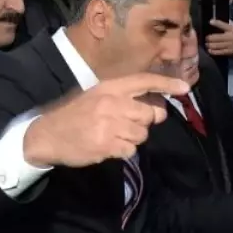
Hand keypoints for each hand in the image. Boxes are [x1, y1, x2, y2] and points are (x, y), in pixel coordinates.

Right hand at [23, 73, 188, 167]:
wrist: (47, 135)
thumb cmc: (76, 115)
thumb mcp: (98, 96)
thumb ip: (125, 99)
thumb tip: (157, 108)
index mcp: (110, 87)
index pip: (145, 81)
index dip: (167, 84)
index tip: (185, 88)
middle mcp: (112, 103)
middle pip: (149, 114)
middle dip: (144, 122)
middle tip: (127, 124)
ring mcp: (109, 124)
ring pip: (142, 134)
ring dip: (133, 138)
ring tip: (114, 136)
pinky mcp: (106, 144)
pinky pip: (131, 150)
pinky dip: (123, 151)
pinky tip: (108, 146)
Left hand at [205, 19, 232, 56]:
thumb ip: (225, 24)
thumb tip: (214, 20)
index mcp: (232, 29)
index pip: (223, 25)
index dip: (216, 23)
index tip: (210, 22)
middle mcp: (231, 37)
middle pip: (216, 37)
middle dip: (209, 38)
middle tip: (206, 38)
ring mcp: (230, 45)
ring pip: (216, 45)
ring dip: (209, 45)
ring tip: (206, 44)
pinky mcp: (229, 52)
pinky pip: (219, 52)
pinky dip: (212, 51)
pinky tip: (209, 50)